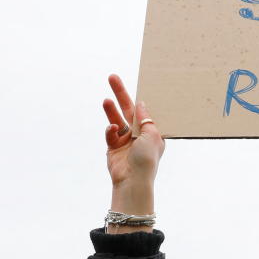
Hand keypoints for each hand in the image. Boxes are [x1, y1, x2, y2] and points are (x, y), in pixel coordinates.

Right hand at [101, 74, 164, 231]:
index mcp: (152, 131)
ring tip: (106, 100)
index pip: (144, 110)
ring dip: (111, 109)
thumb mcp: (151, 135)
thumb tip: (141, 103)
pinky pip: (110, 134)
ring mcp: (125, 140)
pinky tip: (112, 130)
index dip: (139, 97)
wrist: (132, 180)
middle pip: (128, 110)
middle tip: (112, 77)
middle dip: (120, 94)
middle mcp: (138, 134)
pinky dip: (110, 131)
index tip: (135, 81)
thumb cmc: (147, 159)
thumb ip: (145, 118)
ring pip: (116, 119)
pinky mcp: (113, 147)